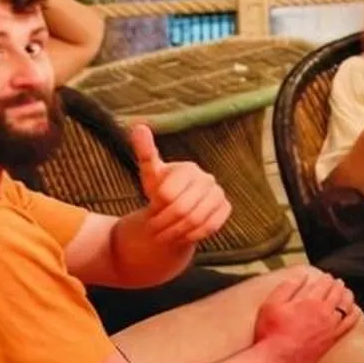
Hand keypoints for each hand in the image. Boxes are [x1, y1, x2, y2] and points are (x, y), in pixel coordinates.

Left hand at [128, 125, 231, 248]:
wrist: (180, 205)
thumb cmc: (161, 187)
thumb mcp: (150, 171)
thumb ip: (145, 151)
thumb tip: (138, 126)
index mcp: (188, 168)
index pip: (167, 194)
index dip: (156, 208)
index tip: (148, 214)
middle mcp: (207, 178)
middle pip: (181, 209)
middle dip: (165, 223)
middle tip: (154, 231)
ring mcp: (218, 193)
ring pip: (196, 220)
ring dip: (177, 232)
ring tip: (164, 236)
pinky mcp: (225, 207)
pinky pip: (210, 226)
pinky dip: (194, 234)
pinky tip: (183, 236)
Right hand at [253, 268, 360, 362]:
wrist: (275, 359)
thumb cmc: (270, 331)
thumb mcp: (271, 303)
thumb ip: (288, 286)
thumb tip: (302, 275)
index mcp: (310, 300)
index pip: (324, 283)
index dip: (326, 278)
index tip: (327, 276)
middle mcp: (324, 312)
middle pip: (337, 293)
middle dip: (338, 285)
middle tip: (337, 282)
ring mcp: (330, 326)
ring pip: (346, 306)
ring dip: (347, 296)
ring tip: (346, 292)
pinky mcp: (332, 340)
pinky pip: (349, 324)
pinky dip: (354, 315)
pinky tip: (355, 311)